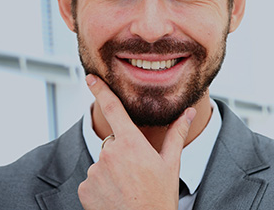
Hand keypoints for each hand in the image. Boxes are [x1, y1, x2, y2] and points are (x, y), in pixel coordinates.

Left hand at [78, 74, 195, 209]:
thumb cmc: (159, 197)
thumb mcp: (171, 164)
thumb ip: (176, 134)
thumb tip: (189, 112)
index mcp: (131, 143)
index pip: (113, 108)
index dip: (100, 90)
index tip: (90, 78)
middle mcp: (109, 153)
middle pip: (113, 142)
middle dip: (122, 152)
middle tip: (137, 172)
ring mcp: (94, 171)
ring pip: (102, 162)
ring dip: (112, 170)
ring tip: (127, 187)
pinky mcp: (84, 188)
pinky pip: (92, 180)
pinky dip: (101, 186)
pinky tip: (115, 196)